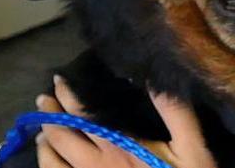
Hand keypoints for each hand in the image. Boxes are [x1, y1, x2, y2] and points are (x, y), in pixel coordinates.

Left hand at [35, 75, 216, 167]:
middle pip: (61, 135)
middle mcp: (94, 165)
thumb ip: (176, 113)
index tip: (59, 80)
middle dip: (49, 114)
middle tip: (43, 99)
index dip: (68, 95)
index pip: (83, 115)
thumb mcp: (191, 148)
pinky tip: (49, 162)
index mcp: (118, 146)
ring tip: (42, 131)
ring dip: (44, 142)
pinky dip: (47, 167)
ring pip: (51, 162)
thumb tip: (155, 76)